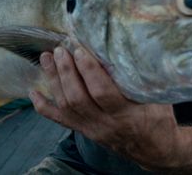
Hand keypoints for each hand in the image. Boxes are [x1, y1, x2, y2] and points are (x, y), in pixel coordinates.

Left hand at [29, 46, 181, 170]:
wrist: (154, 148)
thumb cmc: (158, 116)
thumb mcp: (156, 97)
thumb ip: (141, 77)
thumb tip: (127, 44)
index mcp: (127, 114)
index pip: (102, 92)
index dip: (89, 70)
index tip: (80, 49)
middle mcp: (106, 123)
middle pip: (79, 98)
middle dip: (66, 72)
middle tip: (60, 49)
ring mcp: (92, 129)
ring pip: (67, 106)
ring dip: (54, 80)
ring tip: (47, 58)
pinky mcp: (83, 131)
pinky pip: (59, 121)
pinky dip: (43, 106)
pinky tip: (33, 91)